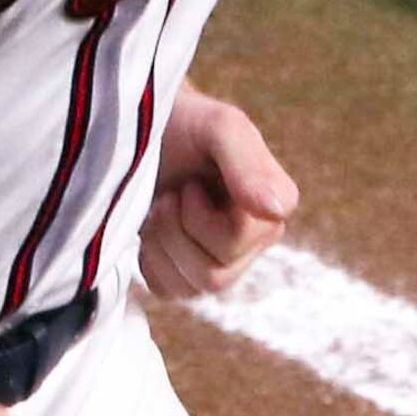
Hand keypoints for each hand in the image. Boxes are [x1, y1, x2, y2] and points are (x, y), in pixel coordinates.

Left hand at [139, 85, 297, 300]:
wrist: (140, 131)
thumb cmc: (183, 123)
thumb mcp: (218, 127)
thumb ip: (247, 163)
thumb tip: (276, 211)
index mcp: (273, 206)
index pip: (240, 240)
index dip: (201, 216)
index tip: (191, 183)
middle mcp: (256, 240)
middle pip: (217, 275)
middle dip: (177, 231)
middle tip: (169, 194)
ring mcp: (224, 262)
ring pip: (195, 288)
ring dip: (163, 244)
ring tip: (159, 206)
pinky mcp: (189, 276)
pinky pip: (170, 292)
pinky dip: (150, 261)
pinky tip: (152, 229)